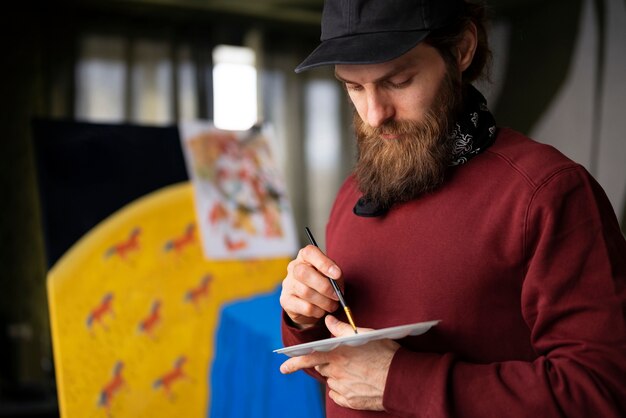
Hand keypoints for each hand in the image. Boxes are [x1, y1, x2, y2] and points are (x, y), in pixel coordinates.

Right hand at [279, 245, 341, 327]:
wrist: (311, 303)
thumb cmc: (324, 284)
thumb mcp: (332, 276)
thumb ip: (334, 276)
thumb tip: (336, 285)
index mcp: (305, 257)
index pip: (309, 252)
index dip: (324, 263)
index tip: (337, 274)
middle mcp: (293, 268)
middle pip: (303, 273)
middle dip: (324, 286)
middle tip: (336, 296)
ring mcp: (288, 284)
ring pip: (305, 292)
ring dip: (324, 302)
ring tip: (332, 305)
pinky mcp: (286, 301)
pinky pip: (305, 307)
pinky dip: (318, 311)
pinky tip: (321, 310)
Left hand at [280, 315, 399, 410]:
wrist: (402, 379)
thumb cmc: (385, 353)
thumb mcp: (365, 335)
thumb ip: (342, 328)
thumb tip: (328, 320)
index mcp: (337, 355)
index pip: (308, 359)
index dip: (293, 363)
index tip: (283, 367)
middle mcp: (336, 373)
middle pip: (322, 367)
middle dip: (328, 363)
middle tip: (346, 359)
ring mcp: (343, 389)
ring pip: (331, 381)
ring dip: (338, 375)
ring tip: (358, 370)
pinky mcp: (350, 401)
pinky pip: (338, 394)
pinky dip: (343, 389)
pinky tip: (358, 381)